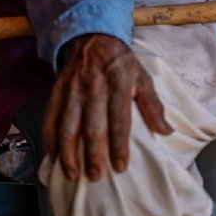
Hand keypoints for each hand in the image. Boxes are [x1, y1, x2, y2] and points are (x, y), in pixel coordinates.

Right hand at [43, 34, 172, 181]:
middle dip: (93, 155)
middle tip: (95, 177)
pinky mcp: (56, 91)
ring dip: (68, 153)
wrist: (92, 38)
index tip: (120, 167)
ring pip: (67, 126)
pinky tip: (53, 158)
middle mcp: (93, 87)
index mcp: (118, 83)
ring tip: (71, 175)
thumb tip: (166, 132)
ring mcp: (72, 90)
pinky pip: (50, 119)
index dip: (119, 145)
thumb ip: (153, 105)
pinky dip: (50, 141)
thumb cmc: (121, 64)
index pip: (119, 120)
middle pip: (92, 127)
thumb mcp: (143, 77)